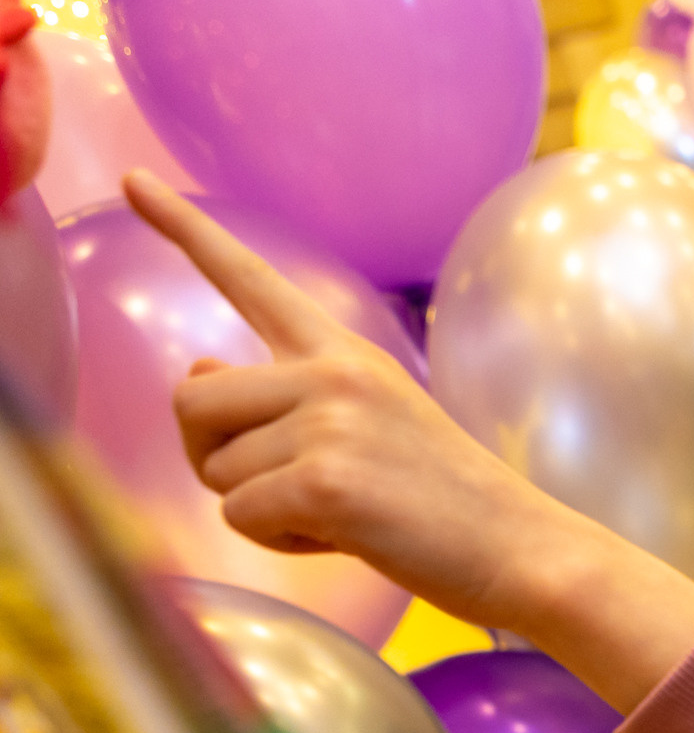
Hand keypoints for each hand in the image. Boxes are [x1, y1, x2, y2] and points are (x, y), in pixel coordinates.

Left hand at [121, 171, 693, 712]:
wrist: (523, 549)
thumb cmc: (447, 501)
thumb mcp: (371, 426)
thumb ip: (286, 395)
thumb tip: (199, 370)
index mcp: (343, 353)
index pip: (249, 279)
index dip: (184, 230)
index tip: (131, 183)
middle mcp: (330, 373)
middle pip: (191, 400)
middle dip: (214, 456)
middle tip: (284, 487)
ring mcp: (328, 423)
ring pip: (215, 470)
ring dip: (259, 507)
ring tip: (340, 514)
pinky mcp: (323, 482)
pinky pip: (239, 515)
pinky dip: (279, 539)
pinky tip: (344, 536)